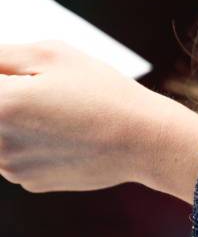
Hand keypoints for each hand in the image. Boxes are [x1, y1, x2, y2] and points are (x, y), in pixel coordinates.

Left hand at [0, 41, 197, 203]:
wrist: (144, 140)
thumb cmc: (105, 93)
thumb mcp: (53, 54)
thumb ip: (2, 55)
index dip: (5, 76)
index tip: (22, 77)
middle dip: (10, 96)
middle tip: (48, 90)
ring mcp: (11, 168)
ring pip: (0, 134)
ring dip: (17, 120)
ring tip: (61, 112)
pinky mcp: (30, 182)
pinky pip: (18, 154)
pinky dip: (34, 142)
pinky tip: (67, 134)